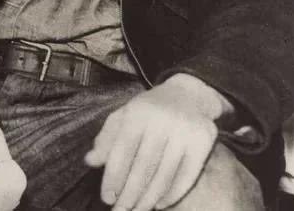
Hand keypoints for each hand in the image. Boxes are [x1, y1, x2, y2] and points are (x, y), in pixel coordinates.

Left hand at [85, 74, 228, 210]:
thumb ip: (107, 138)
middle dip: (130, 193)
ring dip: (149, 198)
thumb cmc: (148, 110)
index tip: (106, 198)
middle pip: (143, 166)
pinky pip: (187, 175)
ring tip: (138, 210)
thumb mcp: (124, 116)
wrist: (188, 94)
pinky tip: (160, 204)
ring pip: (165, 174)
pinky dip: (173, 194)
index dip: (113, 176)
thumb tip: (90, 161)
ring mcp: (184, 130)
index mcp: (137, 112)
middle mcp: (161, 120)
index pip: (122, 150)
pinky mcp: (203, 141)